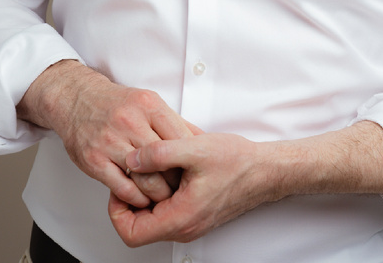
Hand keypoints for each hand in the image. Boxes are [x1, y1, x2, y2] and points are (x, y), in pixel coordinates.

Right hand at [16, 61, 195, 207]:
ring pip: (146, 179)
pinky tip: (141, 197)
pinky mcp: (95, 160)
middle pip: (166, 163)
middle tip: (181, 190)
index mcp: (147, 105)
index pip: (181, 139)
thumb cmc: (114, 104)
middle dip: (176, 181)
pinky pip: (124, 189)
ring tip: (162, 196)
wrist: (75, 99)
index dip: (190, 160)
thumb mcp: (147, 102)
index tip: (193, 172)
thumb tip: (202, 141)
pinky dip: (137, 198)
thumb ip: (173, 122)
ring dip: (158, 194)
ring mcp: (110, 141)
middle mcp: (129, 121)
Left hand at [107, 121, 382, 245]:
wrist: (266, 169)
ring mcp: (190, 221)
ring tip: (147, 162)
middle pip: (138, 226)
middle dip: (127, 198)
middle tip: (131, 169)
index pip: (131, 232)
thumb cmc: (237, 162)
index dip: (116, 209)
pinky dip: (159, 189)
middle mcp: (184, 226)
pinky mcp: (195, 211)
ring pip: (152, 216)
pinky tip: (164, 165)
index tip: (120, 182)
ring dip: (144, 191)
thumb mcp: (193, 149)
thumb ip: (158, 154)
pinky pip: (166, 208)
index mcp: (181, 218)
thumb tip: (131, 159)